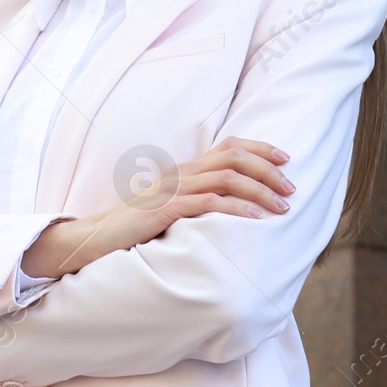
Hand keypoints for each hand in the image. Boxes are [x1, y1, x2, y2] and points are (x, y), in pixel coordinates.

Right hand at [20, 136, 293, 279]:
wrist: (94, 239)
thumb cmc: (133, 230)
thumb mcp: (169, 209)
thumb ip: (194, 202)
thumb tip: (230, 206)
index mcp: (182, 170)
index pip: (227, 147)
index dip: (259, 149)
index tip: (286, 159)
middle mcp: (179, 173)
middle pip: (232, 157)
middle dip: (268, 169)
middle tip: (292, 187)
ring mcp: (171, 189)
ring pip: (226, 178)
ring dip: (259, 189)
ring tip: (282, 206)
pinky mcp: (165, 209)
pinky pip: (208, 202)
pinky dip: (236, 208)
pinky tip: (256, 217)